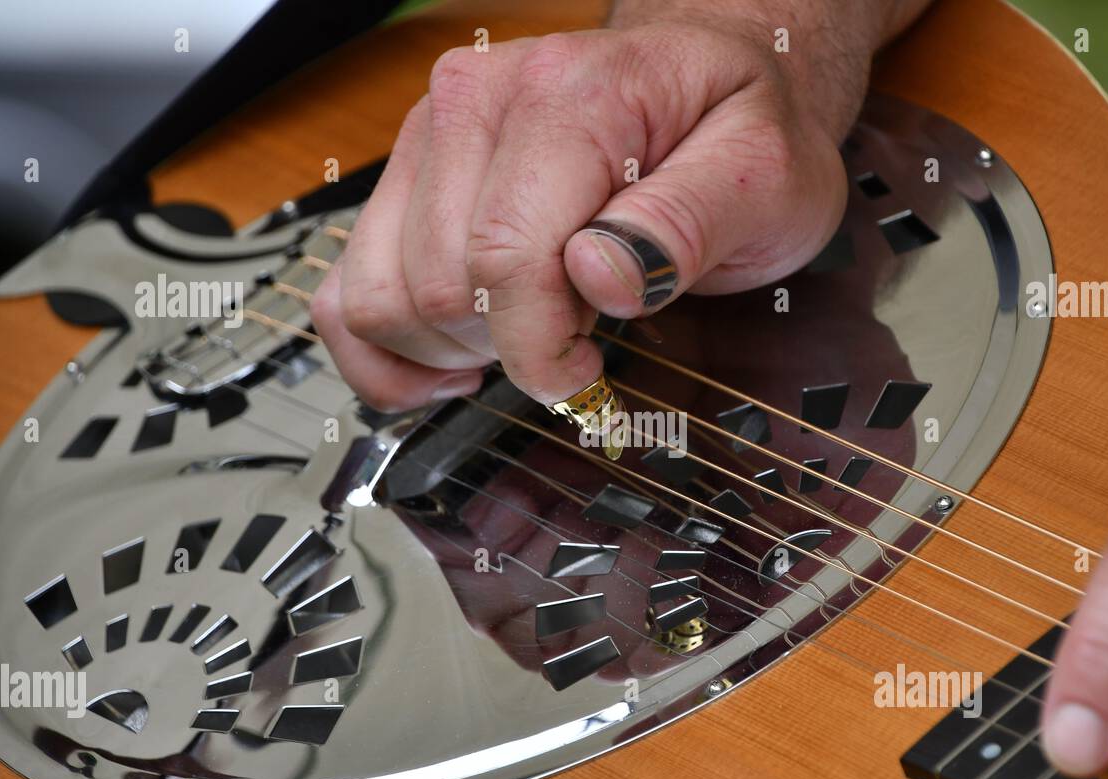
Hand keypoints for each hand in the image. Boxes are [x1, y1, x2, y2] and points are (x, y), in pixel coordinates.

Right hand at [310, 0, 929, 409]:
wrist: (699, 76)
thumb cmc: (734, 128)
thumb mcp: (762, 176)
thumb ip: (687, 225)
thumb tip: (599, 278)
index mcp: (568, 95)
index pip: (507, 257)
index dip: (539, 350)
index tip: (584, 374)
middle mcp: (475, 102)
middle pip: (436, 289)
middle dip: (507, 346)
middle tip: (577, 335)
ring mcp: (428, 137)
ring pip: (382, 300)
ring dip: (454, 350)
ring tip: (529, 330)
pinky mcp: (404, 177)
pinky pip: (345, 293)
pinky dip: (386, 351)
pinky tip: (454, 363)